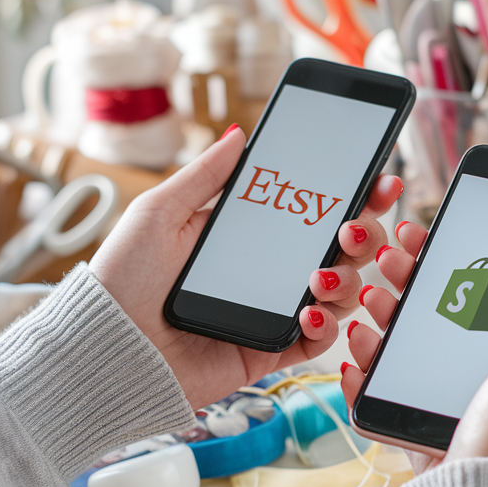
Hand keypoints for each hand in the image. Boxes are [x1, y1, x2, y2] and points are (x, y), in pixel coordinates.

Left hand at [90, 125, 402, 410]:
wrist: (108, 347)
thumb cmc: (123, 279)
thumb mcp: (159, 213)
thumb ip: (205, 175)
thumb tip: (240, 136)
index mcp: (249, 235)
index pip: (312, 211)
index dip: (352, 196)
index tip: (379, 180)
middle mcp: (269, 271)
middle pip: (341, 250)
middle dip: (363, 234)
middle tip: (353, 227)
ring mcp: (273, 312)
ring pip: (341, 292)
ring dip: (347, 278)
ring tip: (321, 274)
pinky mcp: (271, 350)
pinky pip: (318, 340)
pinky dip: (325, 324)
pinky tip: (307, 311)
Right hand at [340, 220, 487, 475]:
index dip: (468, 261)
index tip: (435, 235)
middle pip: (452, 315)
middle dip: (417, 284)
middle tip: (389, 259)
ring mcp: (460, 400)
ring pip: (416, 347)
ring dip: (388, 320)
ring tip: (369, 303)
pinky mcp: (428, 424)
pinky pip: (393, 390)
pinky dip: (370, 374)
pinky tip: (358, 357)